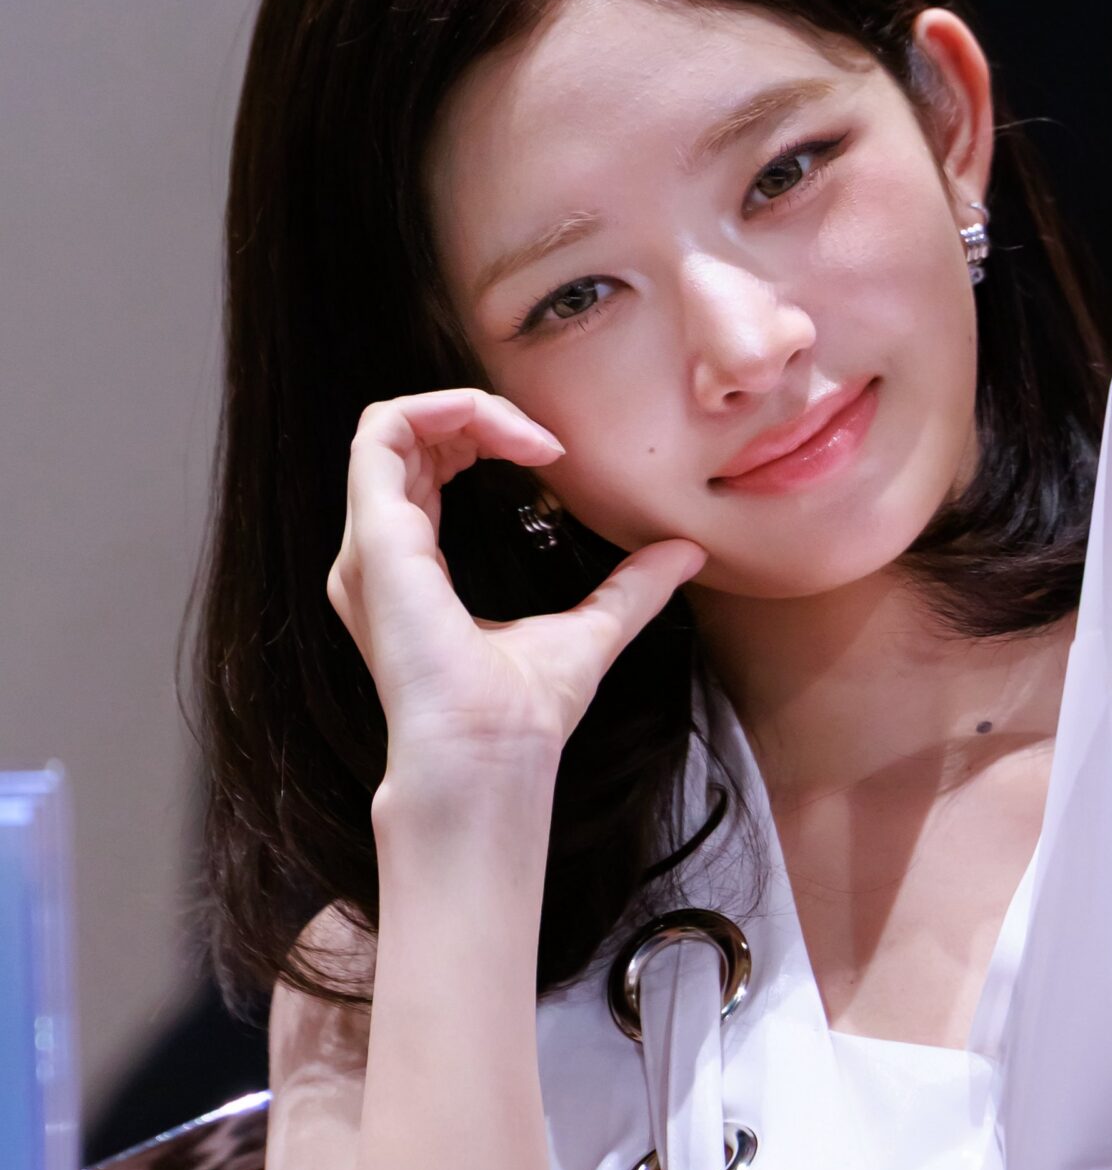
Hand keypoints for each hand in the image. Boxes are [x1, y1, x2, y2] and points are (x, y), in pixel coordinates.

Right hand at [327, 388, 704, 771]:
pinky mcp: (377, 539)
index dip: (481, 440)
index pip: (424, 470)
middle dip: (475, 417)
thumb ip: (630, 589)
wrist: (492, 760)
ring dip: (463, 409)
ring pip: (389, 427)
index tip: (553, 457)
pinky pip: (382, 434)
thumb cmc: (524, 717)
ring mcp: (370, 548)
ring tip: (529, 434)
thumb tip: (684, 552)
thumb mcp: (592, 631)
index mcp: (411, 572)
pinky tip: (509, 435)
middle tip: (544, 441)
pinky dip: (444, 411)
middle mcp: (379, 557)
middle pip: (405, 441)